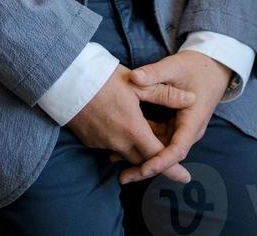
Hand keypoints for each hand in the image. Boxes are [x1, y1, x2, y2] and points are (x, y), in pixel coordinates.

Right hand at [66, 63, 196, 183]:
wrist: (65, 80)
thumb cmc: (103, 79)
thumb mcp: (137, 83)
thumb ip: (165, 93)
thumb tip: (191, 99)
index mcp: (133, 129)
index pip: (158, 155)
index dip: (173, 168)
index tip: (186, 177)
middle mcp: (118, 143)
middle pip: (143, 159)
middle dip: (155, 159)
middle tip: (167, 153)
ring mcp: (102, 143)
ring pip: (126, 154)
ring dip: (137, 150)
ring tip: (146, 136)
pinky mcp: (90, 141)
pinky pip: (111, 148)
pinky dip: (121, 143)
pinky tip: (122, 127)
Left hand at [115, 51, 231, 184]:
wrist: (213, 66)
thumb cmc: (196, 66)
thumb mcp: (174, 66)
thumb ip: (154, 73)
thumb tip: (134, 77)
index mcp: (193, 120)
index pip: (177, 149)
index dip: (160, 161)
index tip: (143, 168)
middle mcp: (189, 130)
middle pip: (168, 155)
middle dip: (146, 166)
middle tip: (122, 176)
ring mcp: (182, 129)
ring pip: (162, 148)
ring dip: (142, 154)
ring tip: (115, 160)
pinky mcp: (176, 125)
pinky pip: (160, 137)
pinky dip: (145, 141)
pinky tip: (125, 143)